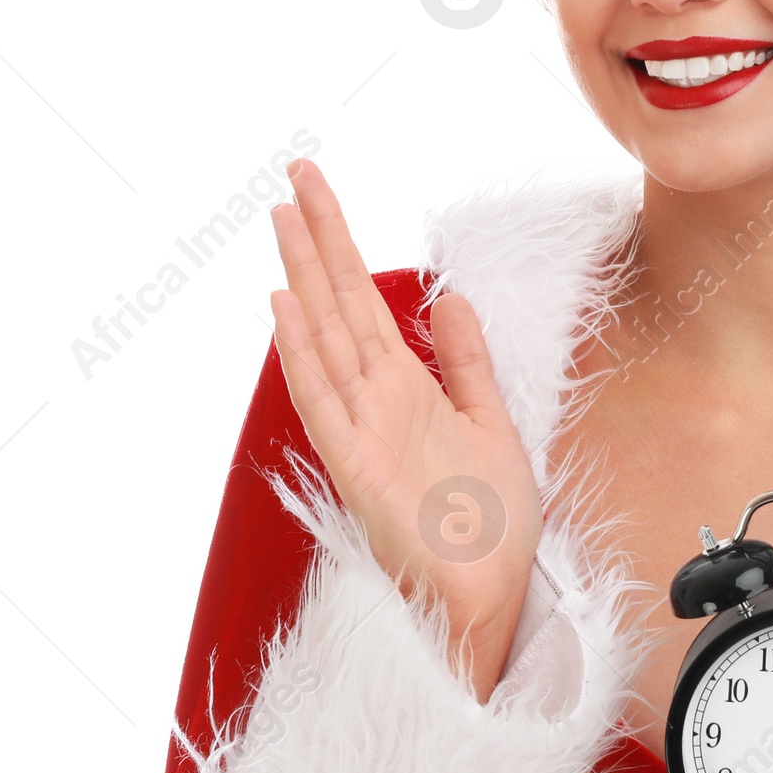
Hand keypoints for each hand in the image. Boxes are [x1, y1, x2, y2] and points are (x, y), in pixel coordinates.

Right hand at [268, 157, 543, 699]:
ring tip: (281, 218)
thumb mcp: (490, 422)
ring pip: (326, 337)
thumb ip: (466, 361)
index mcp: (407, 390)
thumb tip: (450, 299)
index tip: (320, 195)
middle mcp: (377, 401)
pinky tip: (288, 306)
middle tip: (295, 176)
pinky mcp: (358, 465)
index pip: (366, 303)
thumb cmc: (488, 523)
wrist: (490, 596)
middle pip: (341, 305)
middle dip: (320, 239)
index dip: (344, 247)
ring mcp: (363, 430)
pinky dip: (303, 352)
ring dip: (304, 277)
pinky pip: (325, 398)